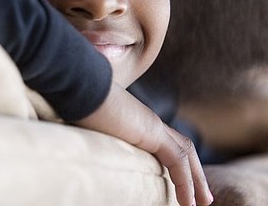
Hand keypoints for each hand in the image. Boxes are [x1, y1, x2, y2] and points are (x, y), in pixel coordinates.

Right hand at [76, 81, 213, 205]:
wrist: (77, 83)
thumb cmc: (73, 100)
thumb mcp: (86, 123)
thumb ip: (93, 134)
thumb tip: (77, 146)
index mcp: (133, 118)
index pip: (163, 140)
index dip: (174, 160)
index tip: (177, 180)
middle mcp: (146, 119)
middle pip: (181, 146)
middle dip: (194, 172)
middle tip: (202, 197)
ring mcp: (150, 124)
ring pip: (185, 154)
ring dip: (196, 180)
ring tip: (201, 203)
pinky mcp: (152, 131)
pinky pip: (177, 161)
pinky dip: (186, 183)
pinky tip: (187, 203)